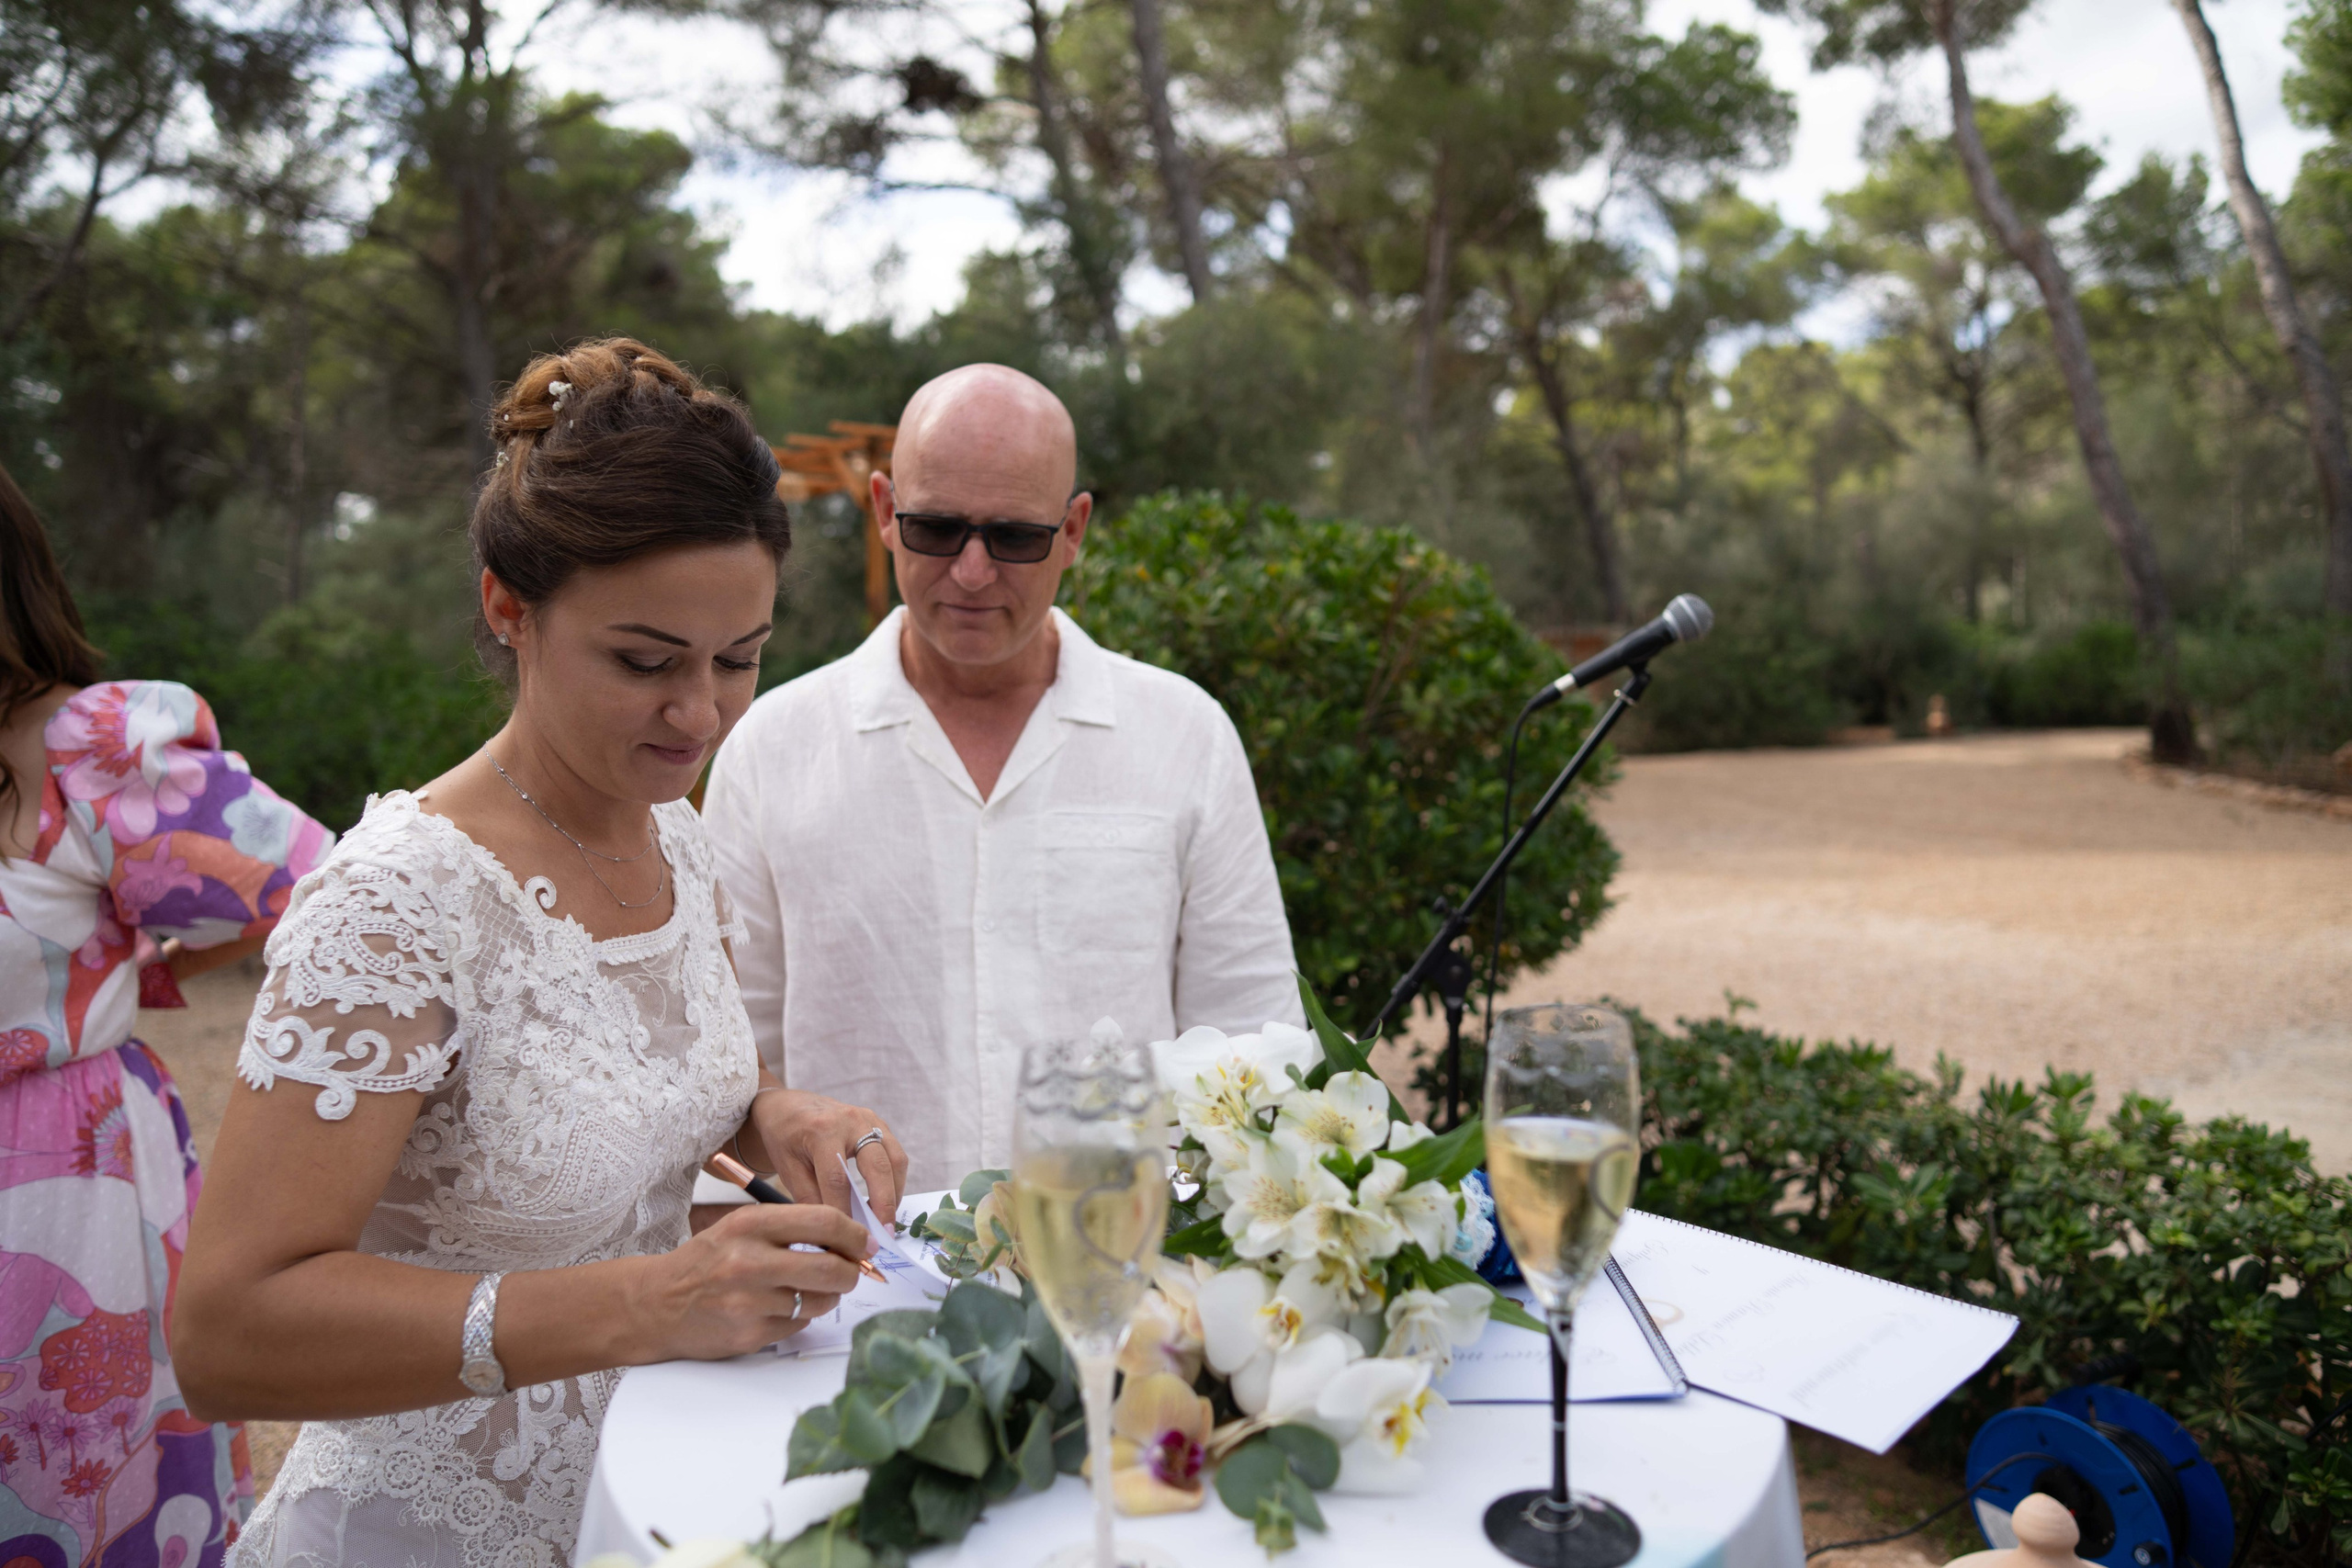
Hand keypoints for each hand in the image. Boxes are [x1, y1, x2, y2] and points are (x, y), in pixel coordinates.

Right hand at [636, 1203, 869, 1361]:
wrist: (657, 1305)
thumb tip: (851, 1240)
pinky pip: (799, 1325)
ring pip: (820, 1300)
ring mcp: (749, 1302)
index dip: (855, 1234)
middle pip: (831, 1266)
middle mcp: (749, 1261)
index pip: (824, 1221)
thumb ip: (792, 1228)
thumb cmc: (706, 1262)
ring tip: (806, 1289)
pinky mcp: (750, 1334)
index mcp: (750, 1224)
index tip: (865, 1244)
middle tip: (851, 1272)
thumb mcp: (741, 1228)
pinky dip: (798, 1317)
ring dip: (826, 1296)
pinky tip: (776, 1309)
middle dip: (851, 1272)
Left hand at [752, 1090, 907, 1227]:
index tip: (846, 1238)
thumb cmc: (784, 1138)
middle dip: (883, 1204)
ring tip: (886, 1221)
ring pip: (895, 1160)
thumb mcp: (787, 1168)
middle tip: (883, 1234)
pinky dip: (894, 1180)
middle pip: (878, 1166)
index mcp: (822, 1131)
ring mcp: (869, 1119)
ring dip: (895, 1193)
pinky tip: (885, 1200)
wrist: (788, 1106)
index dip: (844, 1212)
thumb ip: (810, 1198)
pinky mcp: (879, 1123)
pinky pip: (896, 1155)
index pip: (837, 1179)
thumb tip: (833, 1230)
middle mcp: (851, 1121)